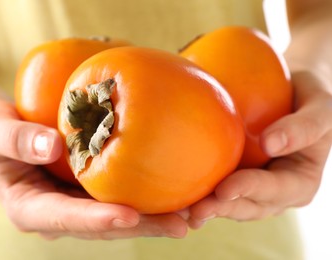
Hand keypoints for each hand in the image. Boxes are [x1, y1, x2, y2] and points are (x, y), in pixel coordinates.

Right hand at [0, 98, 187, 238]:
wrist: (0, 128)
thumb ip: (16, 139)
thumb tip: (53, 145)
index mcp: (30, 209)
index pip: (66, 219)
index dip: (97, 221)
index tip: (129, 217)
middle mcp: (58, 213)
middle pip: (102, 225)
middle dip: (141, 226)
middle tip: (181, 224)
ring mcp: (75, 202)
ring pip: (117, 214)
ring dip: (153, 215)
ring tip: (192, 211)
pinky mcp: (88, 188)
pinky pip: (119, 193)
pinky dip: (147, 192)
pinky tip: (176, 185)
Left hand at [187, 71, 331, 227]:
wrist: (293, 92)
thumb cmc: (312, 98)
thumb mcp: (321, 109)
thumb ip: (304, 127)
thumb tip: (271, 142)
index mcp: (299, 183)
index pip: (274, 190)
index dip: (250, 191)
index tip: (225, 190)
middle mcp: (275, 192)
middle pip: (248, 206)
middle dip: (222, 209)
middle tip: (195, 210)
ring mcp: (253, 186)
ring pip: (229, 204)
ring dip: (206, 208)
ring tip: (180, 210)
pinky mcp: (235, 175)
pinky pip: (216, 185)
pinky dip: (197, 190)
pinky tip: (174, 191)